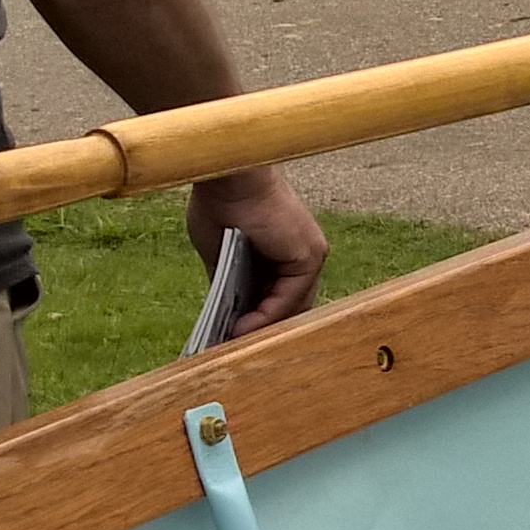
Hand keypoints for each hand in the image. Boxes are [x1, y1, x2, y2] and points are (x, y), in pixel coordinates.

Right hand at [187, 169, 326, 335]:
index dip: (257, 321)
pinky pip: (289, 297)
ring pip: (291, 305)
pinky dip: (267, 316)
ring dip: (263, 330)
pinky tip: (242, 329)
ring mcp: (310, 255)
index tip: (232, 340)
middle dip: (262, 331)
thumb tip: (226, 318)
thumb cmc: (220, 204)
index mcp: (285, 250)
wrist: (228, 176)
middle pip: (289, 306)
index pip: (279, 297)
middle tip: (234, 354)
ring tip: (234, 349)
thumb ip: (229, 284)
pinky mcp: (308, 256)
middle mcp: (304, 254)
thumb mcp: (221, 255)